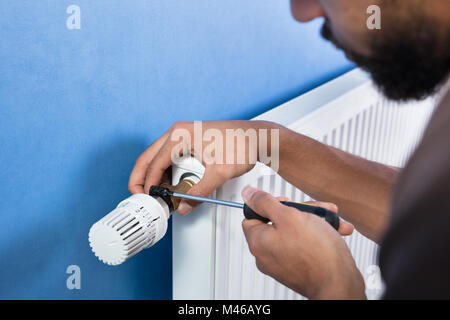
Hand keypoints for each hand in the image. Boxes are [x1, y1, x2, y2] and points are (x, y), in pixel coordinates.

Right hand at [128, 120, 278, 213]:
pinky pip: (169, 156)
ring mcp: (183, 134)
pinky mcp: (189, 139)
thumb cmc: (241, 145)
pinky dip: (166, 171)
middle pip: (148, 157)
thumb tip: (184, 206)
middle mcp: (178, 131)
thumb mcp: (218, 174)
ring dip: (154, 175)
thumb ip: (198, 193)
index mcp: (180, 135)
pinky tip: (170, 185)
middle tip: (140, 195)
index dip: (147, 183)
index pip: (153, 163)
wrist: (257, 137)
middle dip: (141, 178)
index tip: (148, 198)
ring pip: (157, 156)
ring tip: (158, 194)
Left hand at [241, 186, 365, 299]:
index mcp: (258, 241)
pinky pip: (307, 245)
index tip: (286, 203)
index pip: (253, 215)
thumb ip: (265, 203)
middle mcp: (267, 254)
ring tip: (331, 221)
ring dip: (316, 221)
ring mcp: (284, 262)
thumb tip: (248, 194)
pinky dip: (321, 236)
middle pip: (279, 222)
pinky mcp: (300, 268)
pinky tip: (336, 231)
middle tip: (315, 210)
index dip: (270, 205)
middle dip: (301, 211)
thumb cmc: (316, 253)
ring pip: (297, 231)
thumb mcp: (289, 216)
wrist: (339, 284)